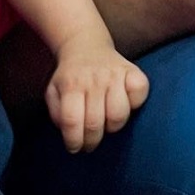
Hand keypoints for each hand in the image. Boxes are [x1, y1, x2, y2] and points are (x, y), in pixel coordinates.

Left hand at [44, 36, 148, 152]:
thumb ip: (57, 113)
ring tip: (106, 122)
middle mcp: (93, 78)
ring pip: (119, 114)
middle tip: (90, 143)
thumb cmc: (70, 77)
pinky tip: (125, 103)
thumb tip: (71, 133)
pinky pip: (140, 94)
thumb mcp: (54, 92)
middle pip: (95, 123)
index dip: (73, 141)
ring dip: (112, 126)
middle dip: (92, 141)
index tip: (75, 148)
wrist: (85, 46)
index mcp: (71, 84)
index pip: (71, 121)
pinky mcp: (133, 71)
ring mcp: (115, 74)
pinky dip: (135, 104)